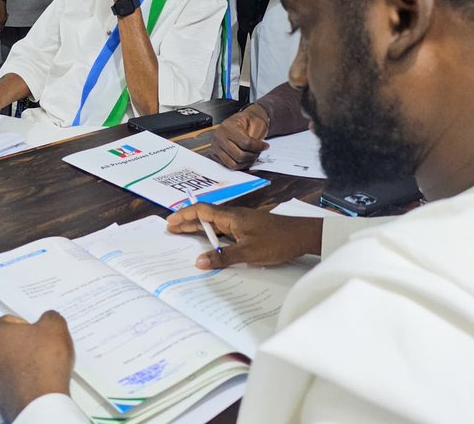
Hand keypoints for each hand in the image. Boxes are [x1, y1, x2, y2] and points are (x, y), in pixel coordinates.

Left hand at [0, 311, 74, 421]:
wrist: (39, 402)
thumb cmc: (43, 363)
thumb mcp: (55, 327)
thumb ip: (49, 317)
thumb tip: (48, 319)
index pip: (11, 322)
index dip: (30, 327)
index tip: (40, 335)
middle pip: (7, 343)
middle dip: (24, 345)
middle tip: (43, 351)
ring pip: (6, 363)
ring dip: (20, 364)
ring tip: (40, 369)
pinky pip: (8, 381)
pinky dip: (19, 381)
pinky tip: (34, 384)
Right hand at [167, 204, 320, 268]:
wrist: (303, 236)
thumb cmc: (278, 241)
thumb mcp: (249, 253)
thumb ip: (223, 257)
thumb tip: (199, 262)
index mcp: (232, 217)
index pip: (202, 211)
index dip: (185, 215)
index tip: (171, 221)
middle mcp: (235, 217)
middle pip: (207, 217)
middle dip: (188, 222)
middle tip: (171, 229)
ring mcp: (243, 223)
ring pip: (216, 224)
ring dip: (200, 229)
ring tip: (185, 235)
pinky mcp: (250, 230)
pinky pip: (226, 231)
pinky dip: (214, 236)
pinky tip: (212, 244)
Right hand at [209, 104, 269, 169]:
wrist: (239, 120)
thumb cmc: (247, 121)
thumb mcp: (255, 122)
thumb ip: (255, 137)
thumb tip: (258, 150)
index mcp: (228, 127)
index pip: (246, 143)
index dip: (258, 147)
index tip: (265, 146)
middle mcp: (219, 137)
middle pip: (239, 155)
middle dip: (253, 156)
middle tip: (259, 152)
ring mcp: (215, 147)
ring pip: (233, 164)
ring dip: (246, 163)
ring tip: (252, 156)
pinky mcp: (215, 154)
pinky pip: (228, 166)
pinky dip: (239, 165)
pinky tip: (245, 159)